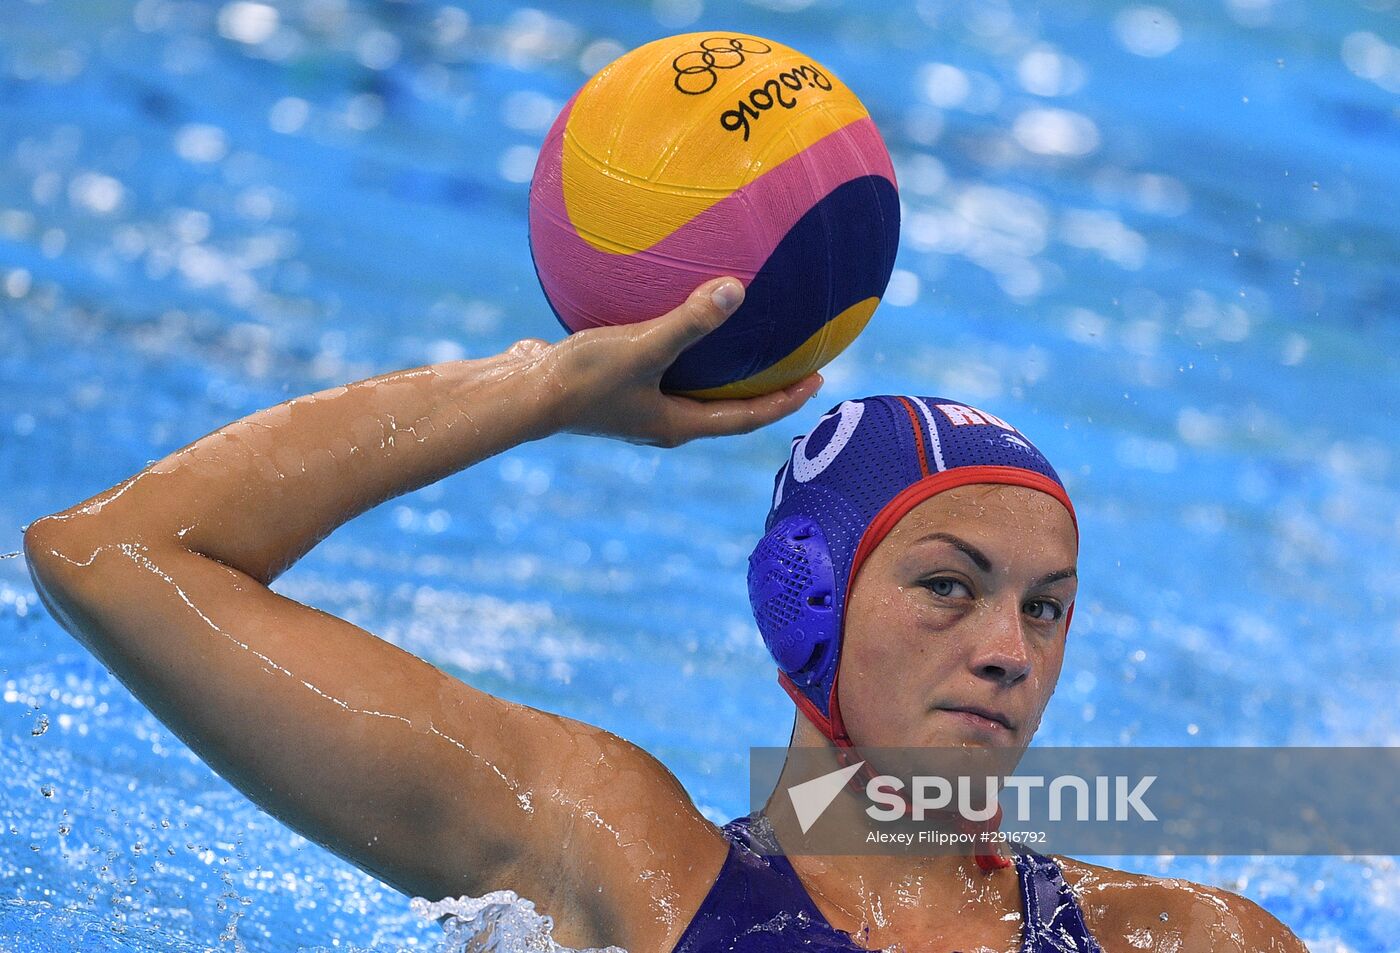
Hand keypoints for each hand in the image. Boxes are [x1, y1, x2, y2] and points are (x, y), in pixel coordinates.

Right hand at [540, 277, 823, 446]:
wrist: (517, 394)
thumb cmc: (581, 379)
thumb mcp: (642, 347)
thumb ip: (689, 322)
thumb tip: (737, 291)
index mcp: (677, 424)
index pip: (746, 418)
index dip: (785, 401)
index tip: (818, 381)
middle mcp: (660, 420)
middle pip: (724, 407)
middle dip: (760, 386)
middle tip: (792, 360)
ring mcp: (634, 404)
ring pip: (689, 386)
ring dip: (717, 366)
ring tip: (739, 334)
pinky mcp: (610, 382)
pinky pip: (655, 360)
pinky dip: (674, 341)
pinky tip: (668, 304)